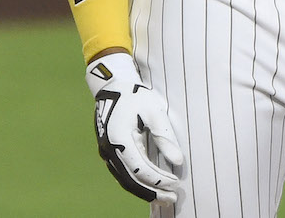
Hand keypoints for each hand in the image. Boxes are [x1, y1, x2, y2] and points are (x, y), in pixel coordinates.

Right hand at [86, 52, 184, 203]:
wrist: (111, 86)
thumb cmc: (135, 96)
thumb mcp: (154, 111)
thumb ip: (165, 137)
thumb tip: (178, 161)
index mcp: (119, 139)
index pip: (141, 169)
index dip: (159, 179)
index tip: (176, 183)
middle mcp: (109, 149)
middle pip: (131, 180)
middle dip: (152, 191)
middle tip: (172, 199)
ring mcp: (106, 152)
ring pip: (125, 179)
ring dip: (144, 189)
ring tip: (164, 196)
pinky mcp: (108, 151)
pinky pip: (122, 172)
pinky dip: (136, 182)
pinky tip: (150, 185)